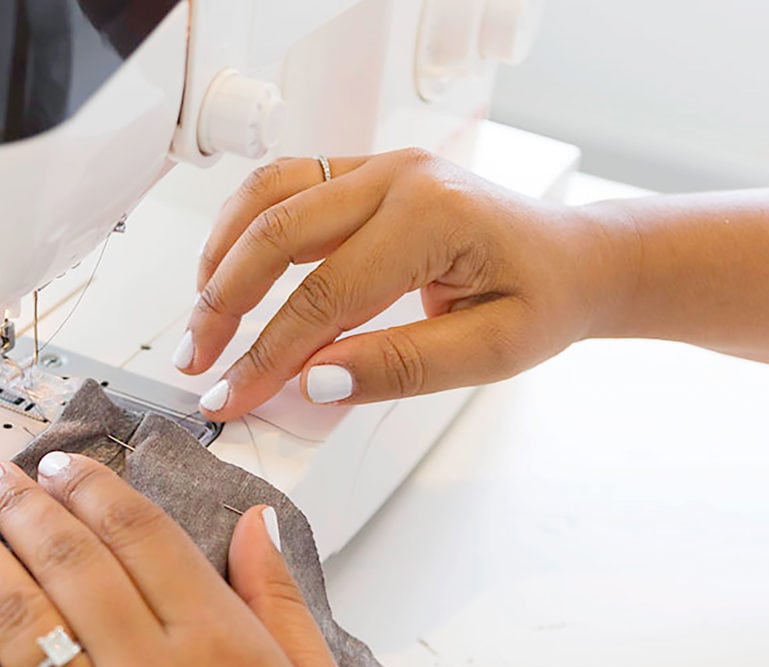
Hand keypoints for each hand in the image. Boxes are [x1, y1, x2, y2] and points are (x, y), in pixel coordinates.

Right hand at [179, 148, 617, 419]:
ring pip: (269, 195)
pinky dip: (245, 227)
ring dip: (222, 257)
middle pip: (278, 234)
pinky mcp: (367, 176)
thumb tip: (315, 381)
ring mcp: (380, 168)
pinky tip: (228, 268)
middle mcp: (399, 177)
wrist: (572, 260)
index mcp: (434, 216)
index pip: (326, 296)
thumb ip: (401, 365)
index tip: (232, 397)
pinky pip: (287, 186)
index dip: (268, 355)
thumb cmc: (543, 299)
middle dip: (224, 305)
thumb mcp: (489, 351)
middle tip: (196, 361)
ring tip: (200, 316)